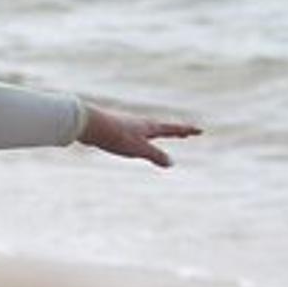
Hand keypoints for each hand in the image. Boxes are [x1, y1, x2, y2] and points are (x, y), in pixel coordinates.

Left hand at [78, 107, 200, 167]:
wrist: (89, 124)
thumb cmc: (115, 136)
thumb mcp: (139, 149)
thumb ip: (155, 155)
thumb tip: (171, 163)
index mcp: (149, 127)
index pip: (172, 129)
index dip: (186, 131)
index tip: (199, 130)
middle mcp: (140, 123)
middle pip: (161, 128)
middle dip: (174, 131)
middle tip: (184, 133)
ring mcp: (127, 125)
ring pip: (146, 129)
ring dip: (157, 132)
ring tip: (159, 134)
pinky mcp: (115, 129)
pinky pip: (133, 133)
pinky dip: (141, 136)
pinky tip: (132, 138)